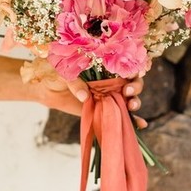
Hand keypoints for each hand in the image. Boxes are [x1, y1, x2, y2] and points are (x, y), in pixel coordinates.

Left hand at [21, 59, 146, 124]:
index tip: (133, 74)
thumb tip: (85, 96)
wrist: (49, 89)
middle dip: (136, 87)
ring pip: (130, 99)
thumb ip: (75, 82)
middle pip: (133, 83)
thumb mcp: (64, 72)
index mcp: (105, 67)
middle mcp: (111, 81)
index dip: (134, 69)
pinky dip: (134, 120)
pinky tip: (141, 124)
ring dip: (135, 103)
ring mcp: (110, 96)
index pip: (126, 66)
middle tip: (128, 92)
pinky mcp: (105, 111)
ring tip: (131, 106)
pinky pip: (122, 116)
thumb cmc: (57, 74)